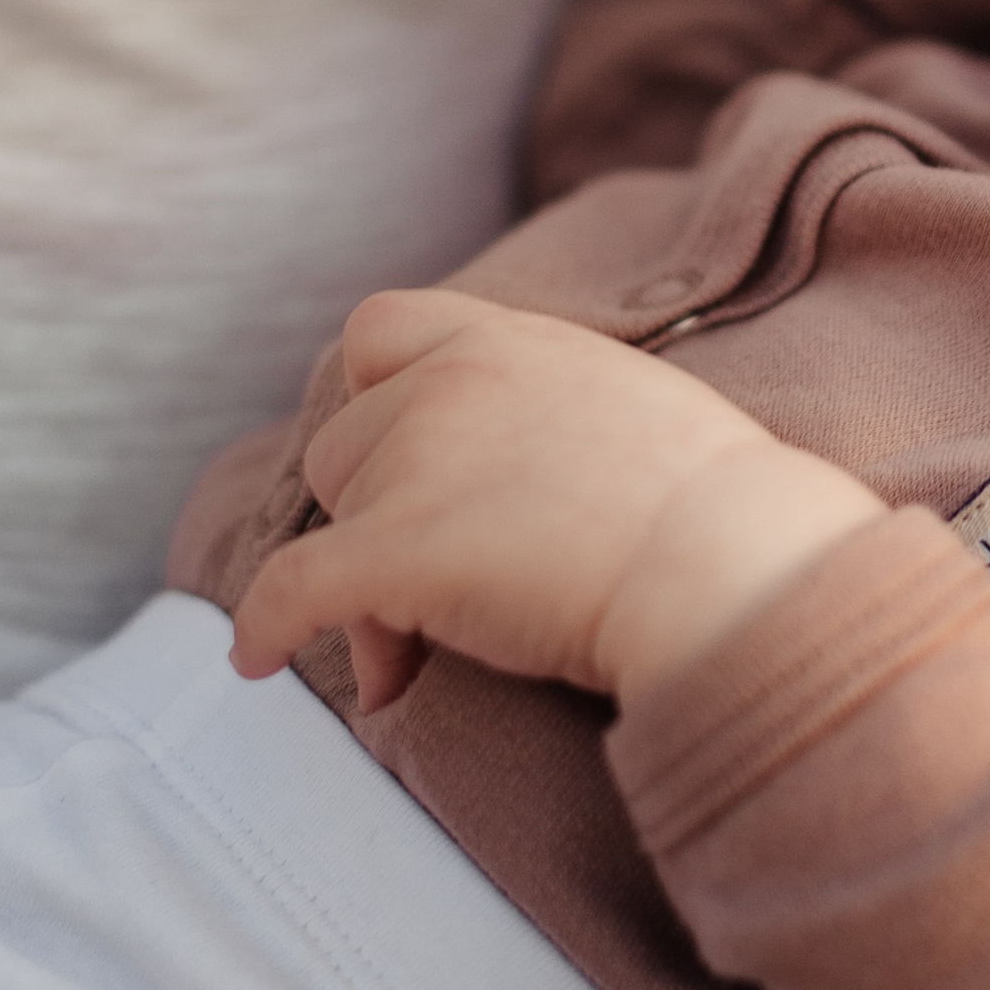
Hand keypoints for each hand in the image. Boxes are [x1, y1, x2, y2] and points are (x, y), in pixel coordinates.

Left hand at [231, 288, 882, 710]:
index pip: (383, 329)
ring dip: (365, 582)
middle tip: (441, 588)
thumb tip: (535, 481)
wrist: (731, 564)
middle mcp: (455, 382)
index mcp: (517, 343)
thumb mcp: (641, 411)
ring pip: (333, 518)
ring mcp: (421, 461)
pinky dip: (268, 626)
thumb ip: (565, 413)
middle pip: (349, 442)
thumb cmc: (724, 512)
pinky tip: (257, 660)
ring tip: (428, 650)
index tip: (397, 454)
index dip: (373, 395)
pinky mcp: (397, 550)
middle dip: (377, 513)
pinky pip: (292, 589)